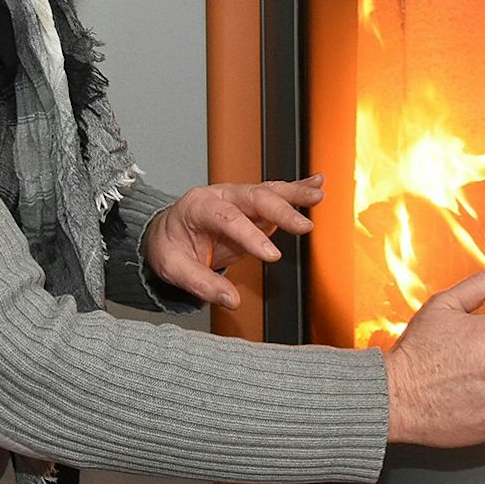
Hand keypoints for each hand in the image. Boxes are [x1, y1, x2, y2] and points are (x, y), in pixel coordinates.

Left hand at [143, 175, 323, 308]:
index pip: (228, 218)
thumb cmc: (169, 246)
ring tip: (317, 194)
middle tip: (303, 227)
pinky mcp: (251, 206)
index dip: (251, 236)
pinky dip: (296, 189)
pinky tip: (317, 184)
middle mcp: (221, 196)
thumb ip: (201, 282)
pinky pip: (275, 194)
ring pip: (268, 191)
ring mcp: (238, 198)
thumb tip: (230, 299)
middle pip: (254, 196)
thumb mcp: (173, 267)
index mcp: (198, 206)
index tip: (271, 255)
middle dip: (281, 210)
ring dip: (294, 193)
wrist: (167, 233)